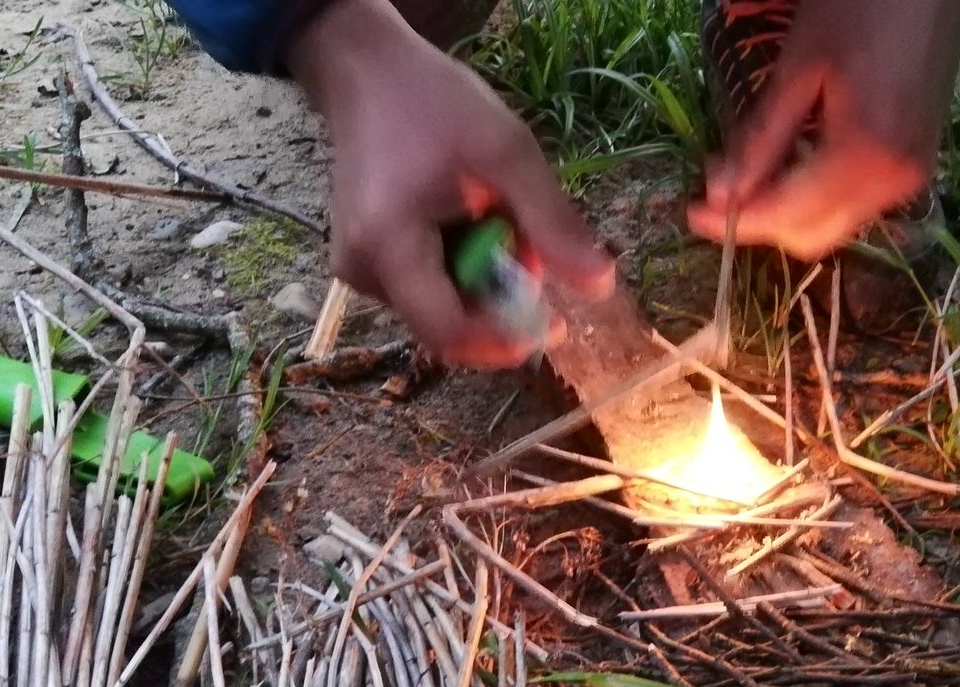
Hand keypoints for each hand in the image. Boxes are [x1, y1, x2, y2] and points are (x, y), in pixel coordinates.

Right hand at [291, 0, 612, 366]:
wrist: (369, 73)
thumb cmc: (435, 104)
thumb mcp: (506, 153)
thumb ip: (552, 223)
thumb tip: (601, 287)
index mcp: (387, 246)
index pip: (448, 331)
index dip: (505, 340)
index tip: (554, 324)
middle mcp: (362, 272)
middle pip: (447, 323)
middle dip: (499, 299)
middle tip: (526, 237)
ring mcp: (359, 270)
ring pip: (441, 307)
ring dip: (483, 279)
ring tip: (495, 214)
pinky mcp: (365, 262)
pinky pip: (427, 287)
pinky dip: (460, 266)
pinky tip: (467, 218)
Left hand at [688, 0, 959, 260]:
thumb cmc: (862, 7)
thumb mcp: (799, 66)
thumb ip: (761, 138)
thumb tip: (720, 197)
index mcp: (864, 158)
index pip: (785, 218)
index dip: (733, 223)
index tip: (691, 212)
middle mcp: (894, 184)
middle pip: (811, 237)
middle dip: (760, 222)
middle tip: (718, 182)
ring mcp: (911, 178)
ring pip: (833, 225)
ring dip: (787, 211)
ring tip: (751, 166)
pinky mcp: (916, 165)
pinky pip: (855, 204)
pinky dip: (816, 196)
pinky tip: (792, 160)